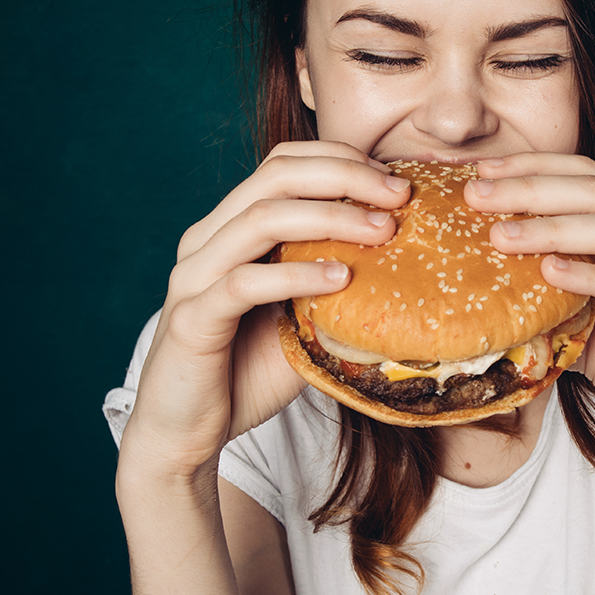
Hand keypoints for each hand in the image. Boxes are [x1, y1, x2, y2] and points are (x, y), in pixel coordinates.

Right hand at [119, 141, 411, 478]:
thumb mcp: (302, 314)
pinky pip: (245, 283)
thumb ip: (333, 280)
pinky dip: (296, 274)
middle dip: (345, 176)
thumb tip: (406, 260)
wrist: (187, 435)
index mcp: (229, 228)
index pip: (282, 164)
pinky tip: (340, 279)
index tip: (394, 180)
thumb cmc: (247, 371)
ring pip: (260, 219)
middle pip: (275, 177)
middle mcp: (206, 240)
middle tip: (399, 195)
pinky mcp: (191, 319)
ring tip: (382, 231)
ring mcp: (194, 277)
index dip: (340, 159)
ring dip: (330, 217)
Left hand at [467, 153, 594, 462]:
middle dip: (533, 191)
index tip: (482, 170)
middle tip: (477, 195)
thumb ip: (547, 286)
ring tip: (501, 235)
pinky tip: (550, 271)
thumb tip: (475, 270)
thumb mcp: (581, 316)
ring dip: (554, 229)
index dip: (535, 168)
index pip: (589, 175)